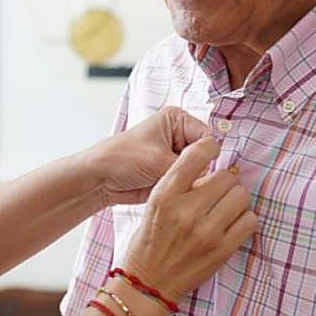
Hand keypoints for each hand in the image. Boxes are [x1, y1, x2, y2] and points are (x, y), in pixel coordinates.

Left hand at [80, 106, 209, 206]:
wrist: (99, 179)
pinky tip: (175, 195)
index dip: (206, 157)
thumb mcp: (159, 160)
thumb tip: (215, 180)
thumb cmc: (122, 159)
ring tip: (174, 187)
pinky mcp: (173, 174)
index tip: (199, 172)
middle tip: (185, 183)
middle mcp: (180, 135)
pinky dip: (185, 191)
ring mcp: (177, 156)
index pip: (209, 138)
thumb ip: (190, 168)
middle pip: (206, 156)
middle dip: (198, 172)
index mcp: (178, 119)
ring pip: (199, 172)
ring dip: (190, 183)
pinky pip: (189, 184)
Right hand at [120, 136, 255, 304]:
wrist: (149, 282)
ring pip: (241, 196)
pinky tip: (230, 224)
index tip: (212, 152)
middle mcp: (186, 211)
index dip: (209, 148)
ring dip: (235, 200)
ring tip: (223, 209)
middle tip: (216, 193)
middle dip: (224, 182)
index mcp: (164, 196)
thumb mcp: (154, 205)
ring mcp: (206, 232)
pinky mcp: (222, 250)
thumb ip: (181, 184)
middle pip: (226, 177)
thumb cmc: (150, 241)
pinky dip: (244, 219)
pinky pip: (250, 220)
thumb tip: (218, 168)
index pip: (196, 155)